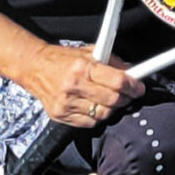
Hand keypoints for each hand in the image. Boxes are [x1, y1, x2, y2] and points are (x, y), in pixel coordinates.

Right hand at [20, 43, 143, 131]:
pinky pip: (89, 123)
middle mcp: (73, 86)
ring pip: (102, 114)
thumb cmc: (63, 59)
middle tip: (129, 94)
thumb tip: (133, 72)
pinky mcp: (59, 115)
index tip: (140, 88)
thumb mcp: (89, 52)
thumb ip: (112, 62)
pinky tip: (94, 106)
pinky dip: (97, 116)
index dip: (133, 86)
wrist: (34, 67)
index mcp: (83, 67)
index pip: (117, 81)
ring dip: (111, 108)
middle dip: (125, 98)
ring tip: (110, 99)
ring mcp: (65, 103)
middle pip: (112, 100)